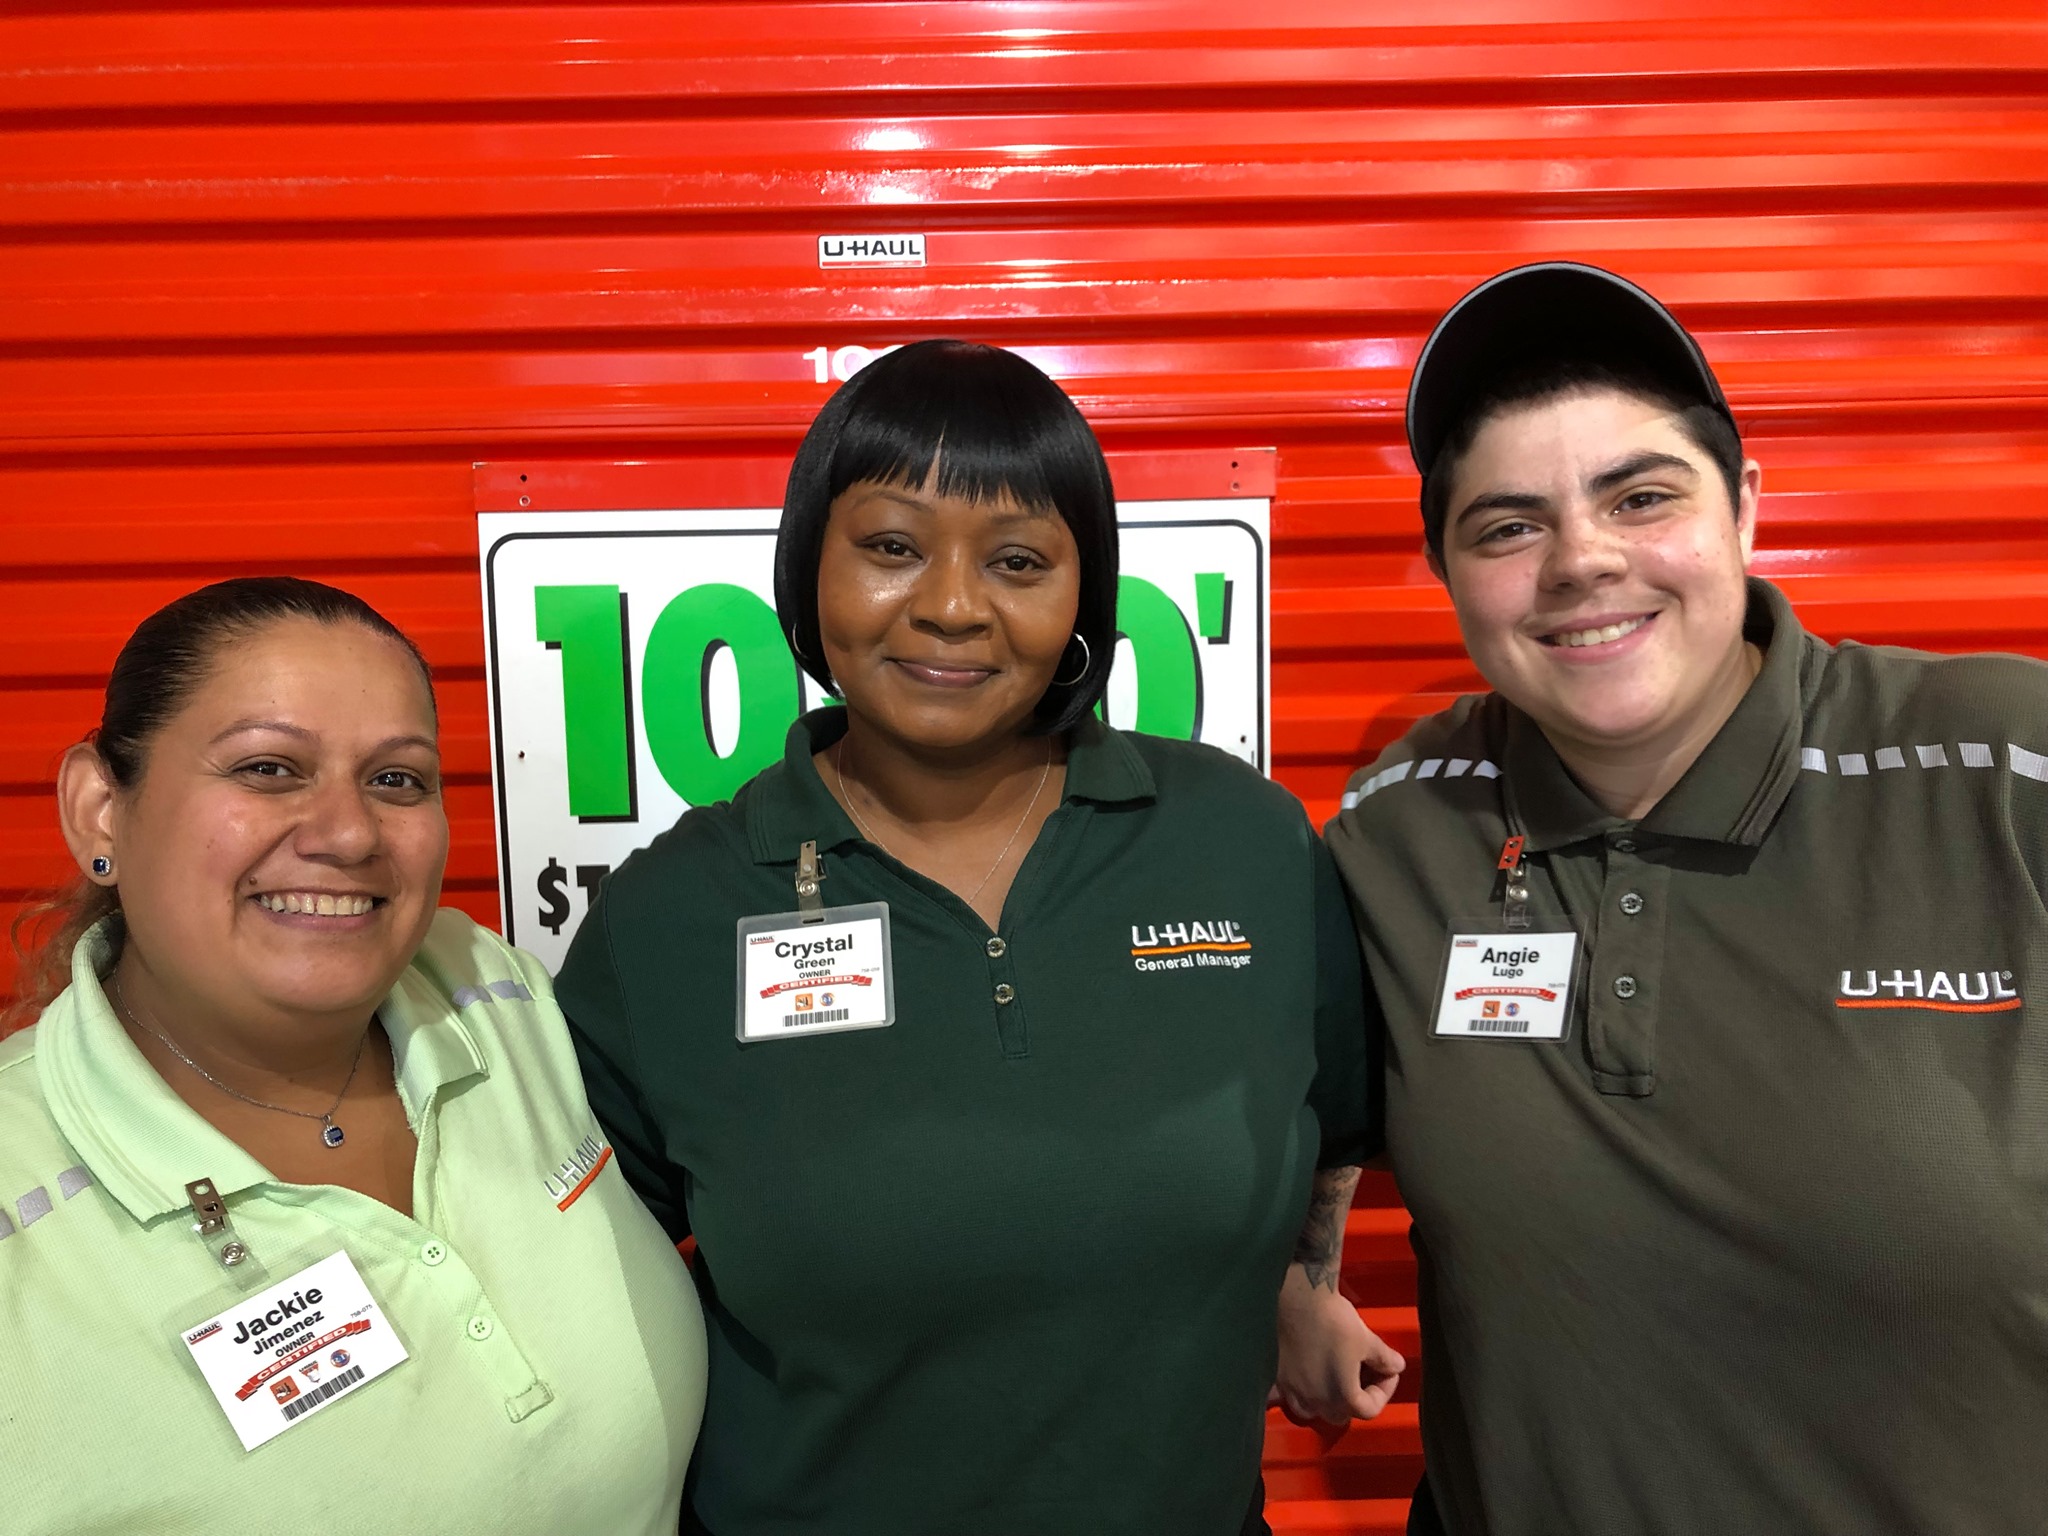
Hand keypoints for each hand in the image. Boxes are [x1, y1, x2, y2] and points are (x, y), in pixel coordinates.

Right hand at [1271, 1261, 1404, 1424]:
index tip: (1387, 1369)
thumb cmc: (1332, 1320)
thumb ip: (1385, 1359)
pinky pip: (1291, 1395)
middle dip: (1357, 1397)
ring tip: (1336, 1376)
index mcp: (1342, 1397)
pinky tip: (1307, 1373)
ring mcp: (1293, 1391)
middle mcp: (1315, 1401)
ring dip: (1328, 1399)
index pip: (1371, 1409)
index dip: (1385, 1389)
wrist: (1297, 1299)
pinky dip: (1302, 1391)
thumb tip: (1396, 1365)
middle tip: (1364, 1373)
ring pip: (1314, 1409)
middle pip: (1343, 1414)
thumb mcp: (1367, 1339)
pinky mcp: (1278, 1376)